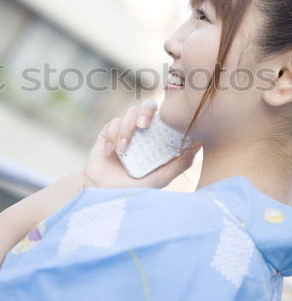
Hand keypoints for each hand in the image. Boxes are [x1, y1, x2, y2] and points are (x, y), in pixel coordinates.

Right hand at [84, 99, 201, 188]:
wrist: (103, 194)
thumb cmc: (133, 189)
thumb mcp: (160, 179)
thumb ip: (179, 164)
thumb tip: (197, 145)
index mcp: (156, 139)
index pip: (165, 117)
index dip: (167, 114)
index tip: (167, 123)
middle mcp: (142, 131)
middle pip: (148, 106)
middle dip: (145, 111)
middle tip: (143, 125)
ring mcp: (125, 130)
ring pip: (129, 113)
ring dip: (126, 130)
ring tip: (123, 150)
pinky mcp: (108, 132)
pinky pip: (113, 123)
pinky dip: (112, 136)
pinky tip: (111, 152)